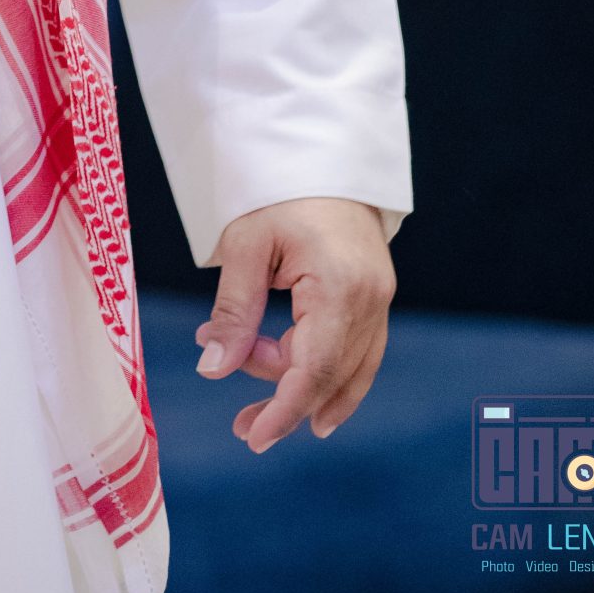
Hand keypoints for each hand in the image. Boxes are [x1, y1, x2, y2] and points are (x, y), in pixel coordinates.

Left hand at [194, 197, 395, 452]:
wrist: (323, 155)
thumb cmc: (279, 192)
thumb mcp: (245, 245)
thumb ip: (234, 312)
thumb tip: (213, 369)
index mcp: (339, 286)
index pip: (314, 369)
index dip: (285, 410)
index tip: (256, 437)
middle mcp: (370, 300)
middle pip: (330, 375)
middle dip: (284, 402)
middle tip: (238, 421)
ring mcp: (380, 300)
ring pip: (349, 372)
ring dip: (306, 394)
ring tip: (258, 411)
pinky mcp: (376, 298)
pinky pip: (359, 355)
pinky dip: (331, 378)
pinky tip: (310, 401)